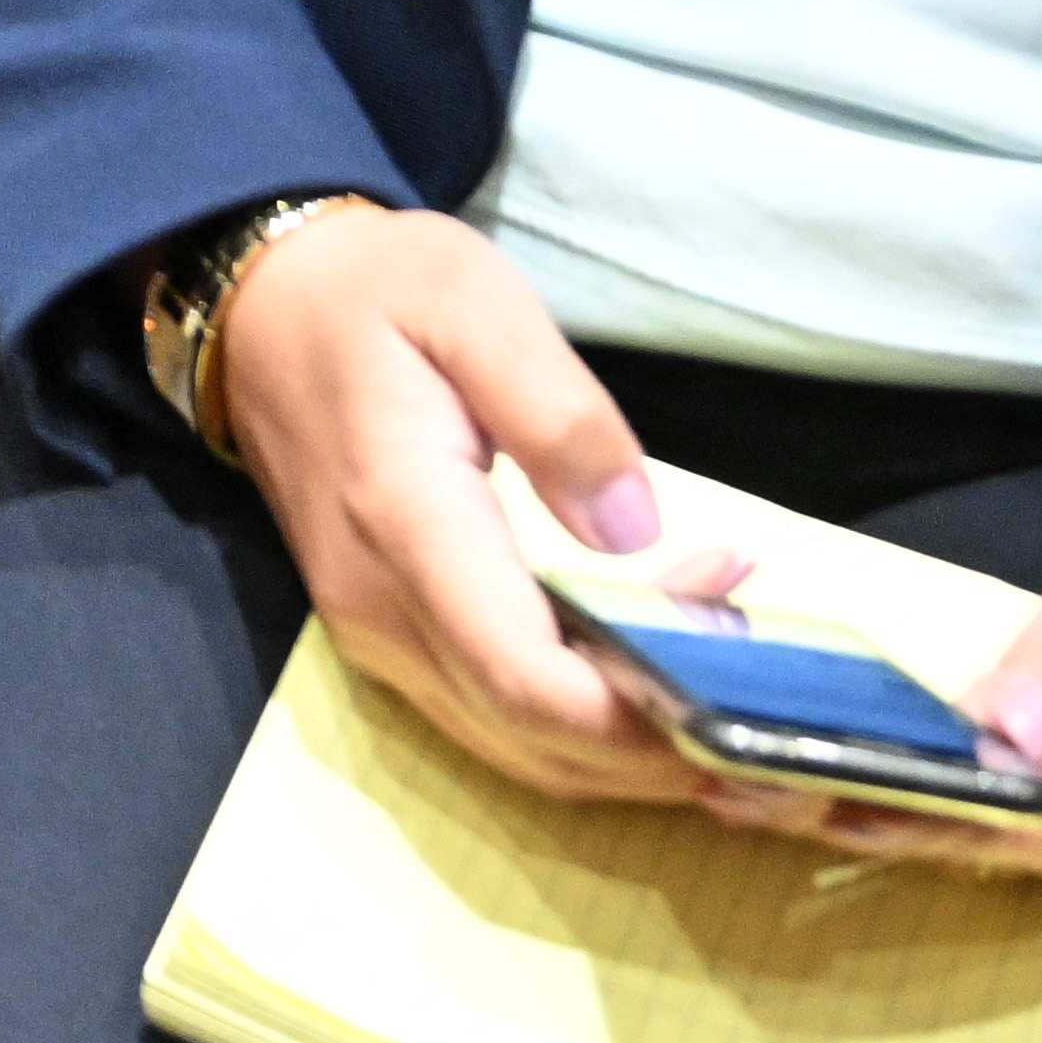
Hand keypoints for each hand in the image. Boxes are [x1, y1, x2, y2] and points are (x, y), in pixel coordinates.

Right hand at [196, 206, 722, 816]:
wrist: (261, 307)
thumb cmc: (377, 291)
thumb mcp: (475, 301)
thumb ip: (557, 411)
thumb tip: (636, 529)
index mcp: (405, 522)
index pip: (526, 676)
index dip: (637, 718)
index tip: (741, 698)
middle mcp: (381, 607)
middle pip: (536, 740)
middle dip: (663, 749)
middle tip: (781, 701)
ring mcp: (378, 636)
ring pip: (521, 751)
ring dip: (634, 748)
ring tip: (737, 683)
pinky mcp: (390, 640)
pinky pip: (499, 723)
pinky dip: (589, 724)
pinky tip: (657, 666)